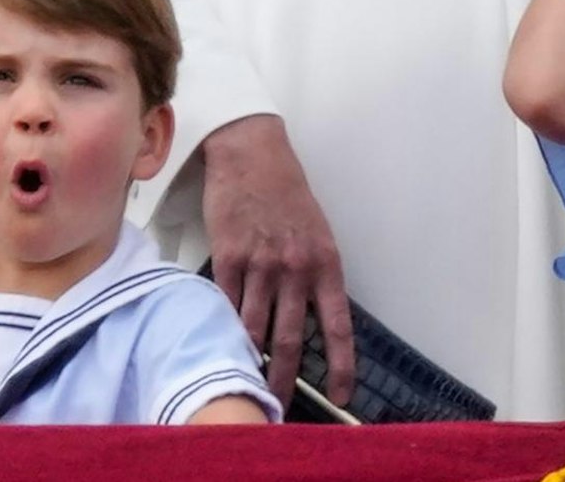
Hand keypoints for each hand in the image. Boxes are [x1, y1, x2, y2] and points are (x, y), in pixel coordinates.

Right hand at [201, 114, 354, 407]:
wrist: (253, 156)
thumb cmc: (289, 196)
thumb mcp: (318, 235)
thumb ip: (316, 277)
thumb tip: (315, 321)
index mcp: (326, 264)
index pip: (338, 326)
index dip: (341, 366)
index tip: (342, 396)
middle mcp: (296, 269)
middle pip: (291, 339)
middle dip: (287, 380)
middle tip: (279, 409)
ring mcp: (260, 265)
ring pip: (254, 330)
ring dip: (251, 363)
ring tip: (246, 387)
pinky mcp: (228, 258)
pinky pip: (226, 306)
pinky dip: (225, 330)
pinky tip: (223, 348)